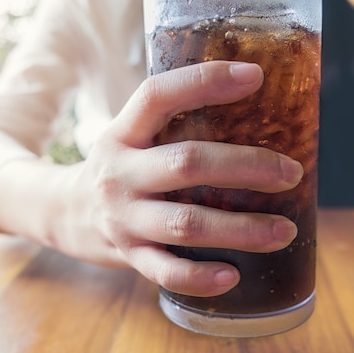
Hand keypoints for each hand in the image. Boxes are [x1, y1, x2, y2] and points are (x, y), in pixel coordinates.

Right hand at [49, 62, 302, 296]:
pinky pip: (166, 271)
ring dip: (241, 229)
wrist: (62, 212)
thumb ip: (173, 124)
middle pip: (187, 163)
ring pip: (186, 222)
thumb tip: (253, 108)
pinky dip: (201, 277)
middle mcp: (121, 173)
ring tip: (285, 231)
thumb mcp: (131, 136)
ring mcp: (122, 217)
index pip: (158, 95)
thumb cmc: (117, 167)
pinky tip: (233, 276)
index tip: (254, 76)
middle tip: (291, 173)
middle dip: (246, 166)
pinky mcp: (128, 254)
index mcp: (123, 133)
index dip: (204, 82)